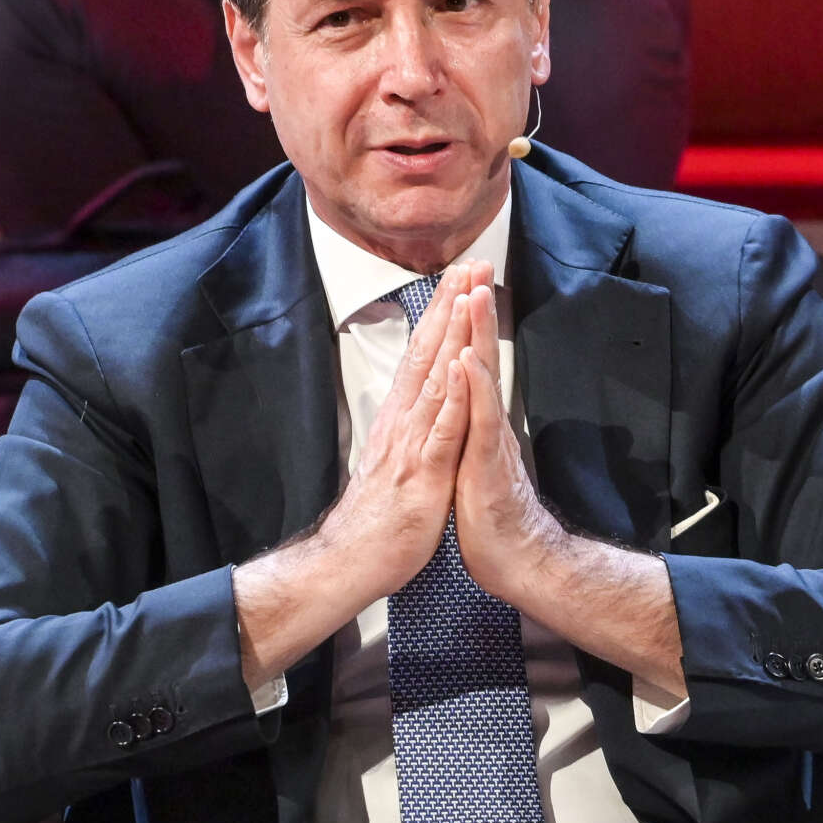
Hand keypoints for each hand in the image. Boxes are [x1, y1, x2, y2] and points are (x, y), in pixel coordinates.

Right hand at [316, 267, 473, 604]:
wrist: (352, 561)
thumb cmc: (381, 515)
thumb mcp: (398, 459)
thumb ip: (410, 426)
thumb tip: (420, 398)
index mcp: (401, 418)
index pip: (424, 354)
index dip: (443, 313)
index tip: (461, 275)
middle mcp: (403, 421)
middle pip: (429, 352)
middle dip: (451, 306)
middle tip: (470, 261)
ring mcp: (412, 445)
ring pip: (435, 379)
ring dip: (453, 336)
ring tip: (467, 295)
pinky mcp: (423, 474)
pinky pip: (440, 431)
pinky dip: (451, 398)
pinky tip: (461, 368)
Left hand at [450, 264, 566, 605]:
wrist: (514, 559)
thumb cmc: (490, 516)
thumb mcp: (470, 463)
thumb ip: (471, 428)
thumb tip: (468, 401)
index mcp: (475, 421)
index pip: (468, 360)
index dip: (464, 323)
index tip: (461, 281)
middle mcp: (485, 423)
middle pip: (478, 356)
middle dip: (475, 310)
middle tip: (477, 265)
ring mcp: (487, 441)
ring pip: (481, 379)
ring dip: (477, 335)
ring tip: (474, 295)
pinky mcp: (484, 465)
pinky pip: (478, 422)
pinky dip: (472, 389)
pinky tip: (466, 361)